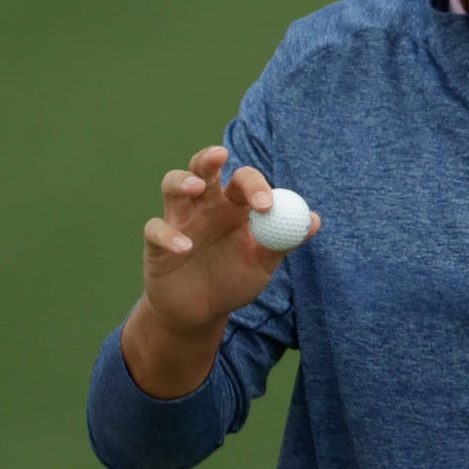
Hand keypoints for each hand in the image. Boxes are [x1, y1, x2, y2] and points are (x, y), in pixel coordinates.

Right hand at [140, 145, 318, 333]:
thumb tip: (314, 220)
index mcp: (234, 207)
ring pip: (172, 185)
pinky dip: (168, 235)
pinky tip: (184, 248)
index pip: (243, 180)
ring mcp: (179, 221)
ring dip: (181, 181)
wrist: (202, 312)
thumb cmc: (233, 281)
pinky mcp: (156, 243)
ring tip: (196, 188)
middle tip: (221, 156)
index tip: (265, 205)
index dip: (254, 185)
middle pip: (203, 168)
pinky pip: (155, 230)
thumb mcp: (262, 264)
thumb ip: (284, 241)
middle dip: (209, 158)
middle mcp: (205, 206)